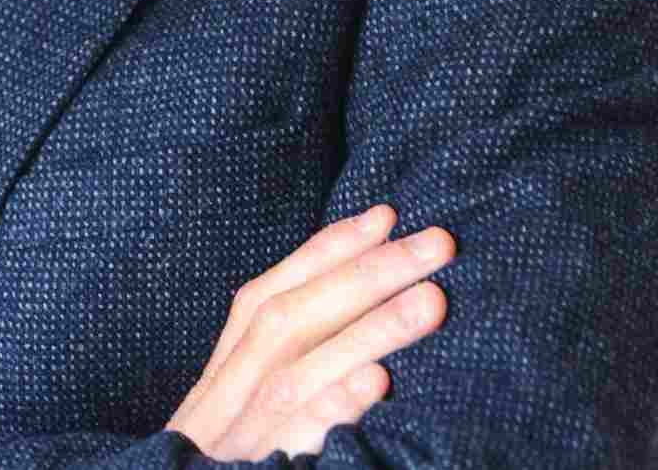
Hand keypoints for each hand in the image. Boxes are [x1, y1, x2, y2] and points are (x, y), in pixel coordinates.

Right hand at [164, 204, 453, 461]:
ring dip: (368, 329)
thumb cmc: (218, 469)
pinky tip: (375, 387)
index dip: (327, 249)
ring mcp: (242, 440)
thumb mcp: (236, 415)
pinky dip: (331, 409)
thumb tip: (352, 315)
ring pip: (300, 369)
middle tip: (439, 242)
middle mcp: (226, 396)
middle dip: (367, 272)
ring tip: (434, 301)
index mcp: (224, 373)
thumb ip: (278, 367)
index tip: (386, 213)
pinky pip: (294, 442)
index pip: (274, 291)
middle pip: (294, 318)